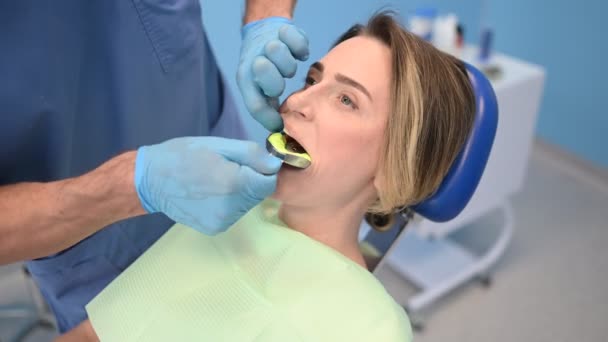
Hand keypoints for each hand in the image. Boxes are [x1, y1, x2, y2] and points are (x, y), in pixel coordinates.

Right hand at [134, 137, 280, 234]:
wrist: (151, 180)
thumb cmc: (184, 155)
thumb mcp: (219, 145)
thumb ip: (252, 154)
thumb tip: (276, 164)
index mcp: (235, 183)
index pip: (269, 182)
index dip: (263, 170)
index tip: (247, 162)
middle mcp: (232, 208)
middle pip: (259, 194)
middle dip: (251, 180)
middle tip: (226, 168)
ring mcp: (223, 221)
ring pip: (247, 205)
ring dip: (240, 192)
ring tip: (216, 180)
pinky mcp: (215, 229)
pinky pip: (233, 214)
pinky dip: (229, 203)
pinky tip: (210, 193)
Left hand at [237, 17, 308, 131]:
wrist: (263, 29)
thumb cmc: (265, 68)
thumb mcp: (259, 88)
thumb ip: (266, 108)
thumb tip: (278, 130)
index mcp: (247, 81)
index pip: (256, 106)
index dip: (269, 118)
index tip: (280, 124)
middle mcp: (254, 64)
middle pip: (273, 85)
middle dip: (279, 85)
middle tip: (281, 77)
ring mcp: (269, 45)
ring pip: (286, 64)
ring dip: (290, 65)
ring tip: (287, 60)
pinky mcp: (284, 31)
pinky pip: (299, 44)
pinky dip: (301, 49)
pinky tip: (296, 50)